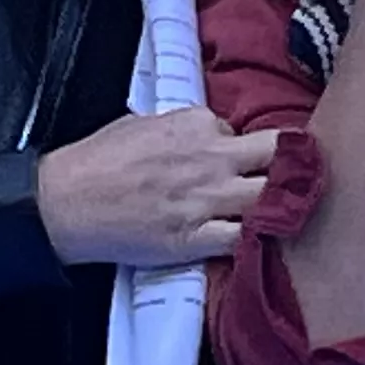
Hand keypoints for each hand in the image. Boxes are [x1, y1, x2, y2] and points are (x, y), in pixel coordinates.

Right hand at [36, 108, 281, 270]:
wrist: (65, 202)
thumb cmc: (97, 160)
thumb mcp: (143, 122)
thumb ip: (183, 127)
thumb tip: (208, 136)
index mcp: (195, 123)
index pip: (242, 133)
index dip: (242, 151)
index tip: (238, 164)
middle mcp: (209, 158)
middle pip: (278, 155)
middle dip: (293, 164)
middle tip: (299, 177)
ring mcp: (206, 200)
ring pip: (272, 197)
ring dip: (284, 204)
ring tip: (291, 211)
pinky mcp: (195, 238)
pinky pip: (245, 239)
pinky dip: (258, 240)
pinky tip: (264, 242)